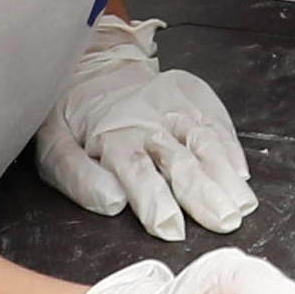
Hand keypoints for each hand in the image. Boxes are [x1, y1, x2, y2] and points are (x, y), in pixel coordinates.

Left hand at [37, 14, 256, 239]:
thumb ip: (78, 176)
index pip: (137, 171)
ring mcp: (175, 107)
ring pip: (205, 141)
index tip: (171, 228)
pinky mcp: (195, 97)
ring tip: (241, 205)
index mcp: (112, 135)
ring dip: (224, 175)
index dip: (155, 200)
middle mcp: (149, 120)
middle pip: (181, 160)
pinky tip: (240, 173)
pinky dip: (231, 147)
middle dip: (204, 194)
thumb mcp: (54, 144)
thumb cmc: (74, 113)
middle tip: (224, 222)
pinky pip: (217, 123)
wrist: (95, 65)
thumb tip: (113, 202)